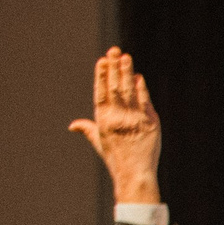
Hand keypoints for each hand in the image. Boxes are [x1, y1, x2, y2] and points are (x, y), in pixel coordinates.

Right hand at [70, 48, 161, 203]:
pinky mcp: (151, 123)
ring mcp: (135, 120)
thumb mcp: (99, 142)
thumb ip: (88, 129)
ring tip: (126, 57)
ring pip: (130, 91)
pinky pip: (145, 102)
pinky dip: (142, 89)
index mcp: (103, 120)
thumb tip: (72, 125)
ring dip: (127, 73)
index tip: (102, 60)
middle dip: (114, 68)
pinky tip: (139, 77)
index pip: (101, 92)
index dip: (101, 76)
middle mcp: (117, 118)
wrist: (135, 174)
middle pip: (115, 87)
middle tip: (115, 50)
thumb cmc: (116, 159)